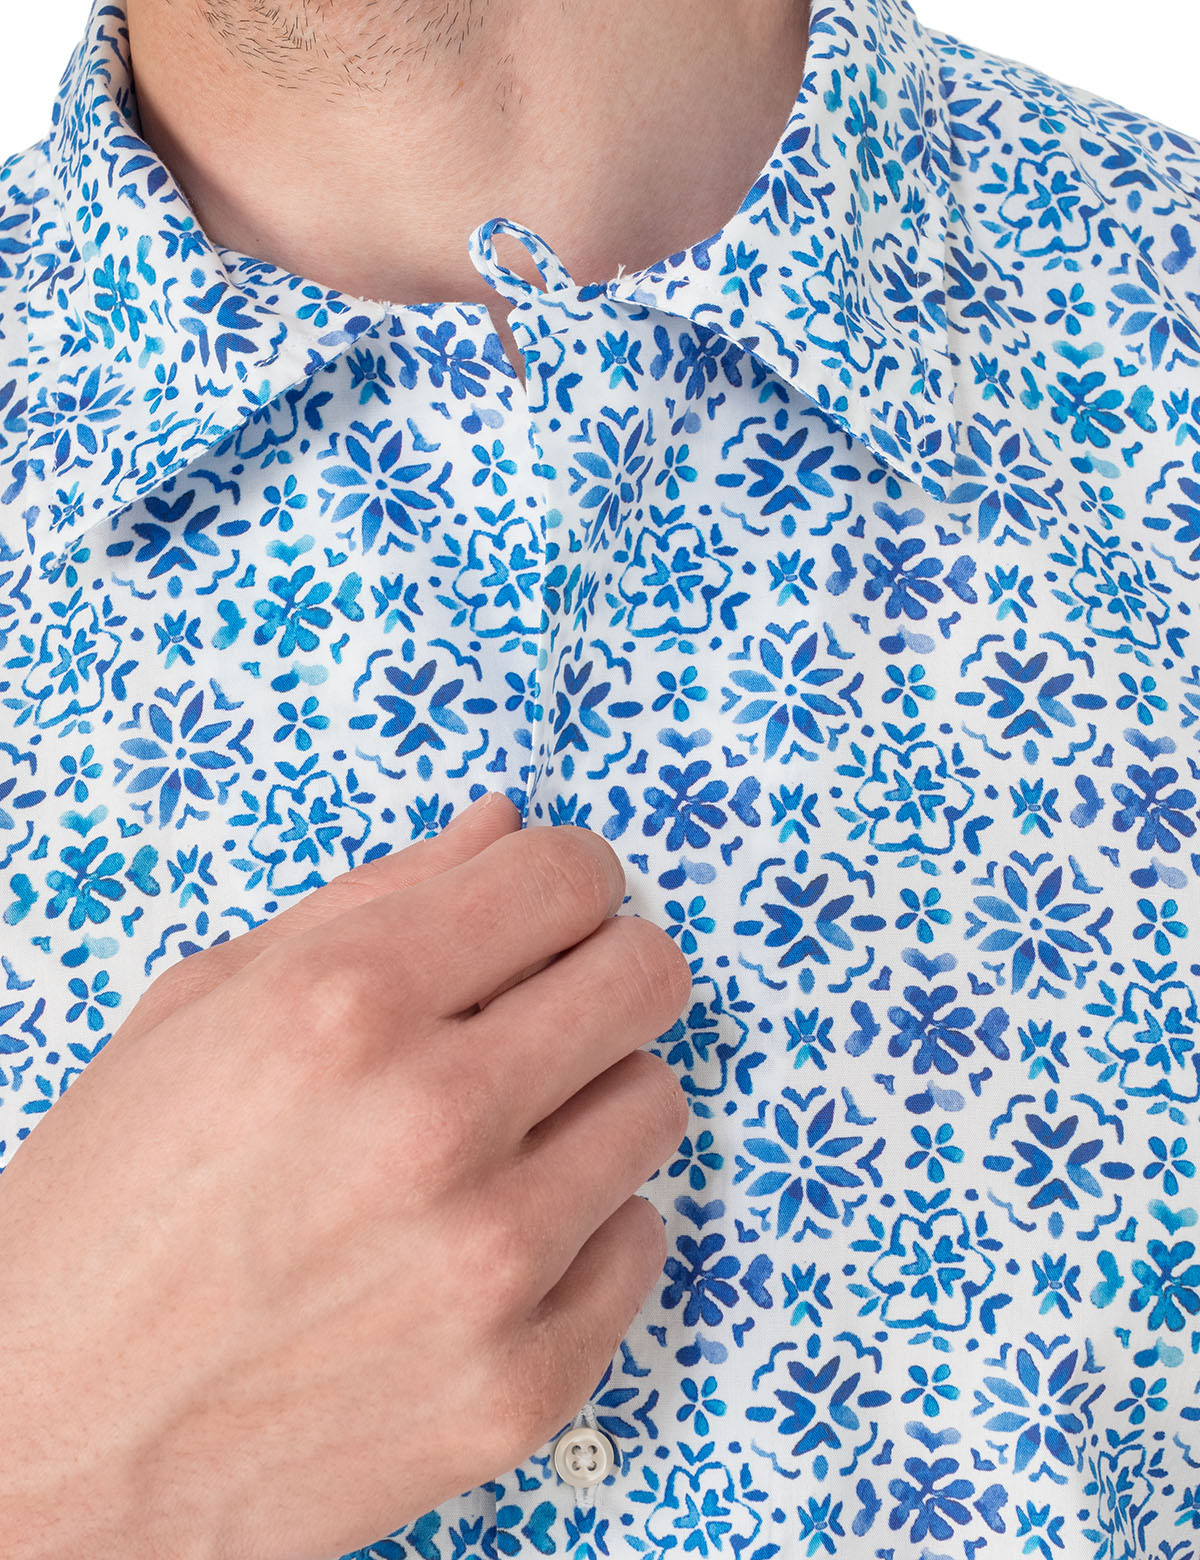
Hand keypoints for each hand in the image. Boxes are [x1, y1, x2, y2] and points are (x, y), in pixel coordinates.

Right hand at [0, 792, 692, 1559]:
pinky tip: (493, 1244)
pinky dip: (587, 1228)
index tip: (550, 909)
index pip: (567, 876)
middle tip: (541, 1010)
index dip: (568, 877)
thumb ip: (373, 899)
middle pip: (645, 977)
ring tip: (497, 1139)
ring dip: (591, 1101)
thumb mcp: (203, 1008)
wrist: (45, 1445)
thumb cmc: (108, 1210)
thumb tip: (503, 826)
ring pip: (655, 1104)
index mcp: (346, 1005)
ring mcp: (489, 1267)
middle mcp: (433, 1124)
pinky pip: (643, 1241)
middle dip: (602, 970)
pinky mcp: (523, 1386)